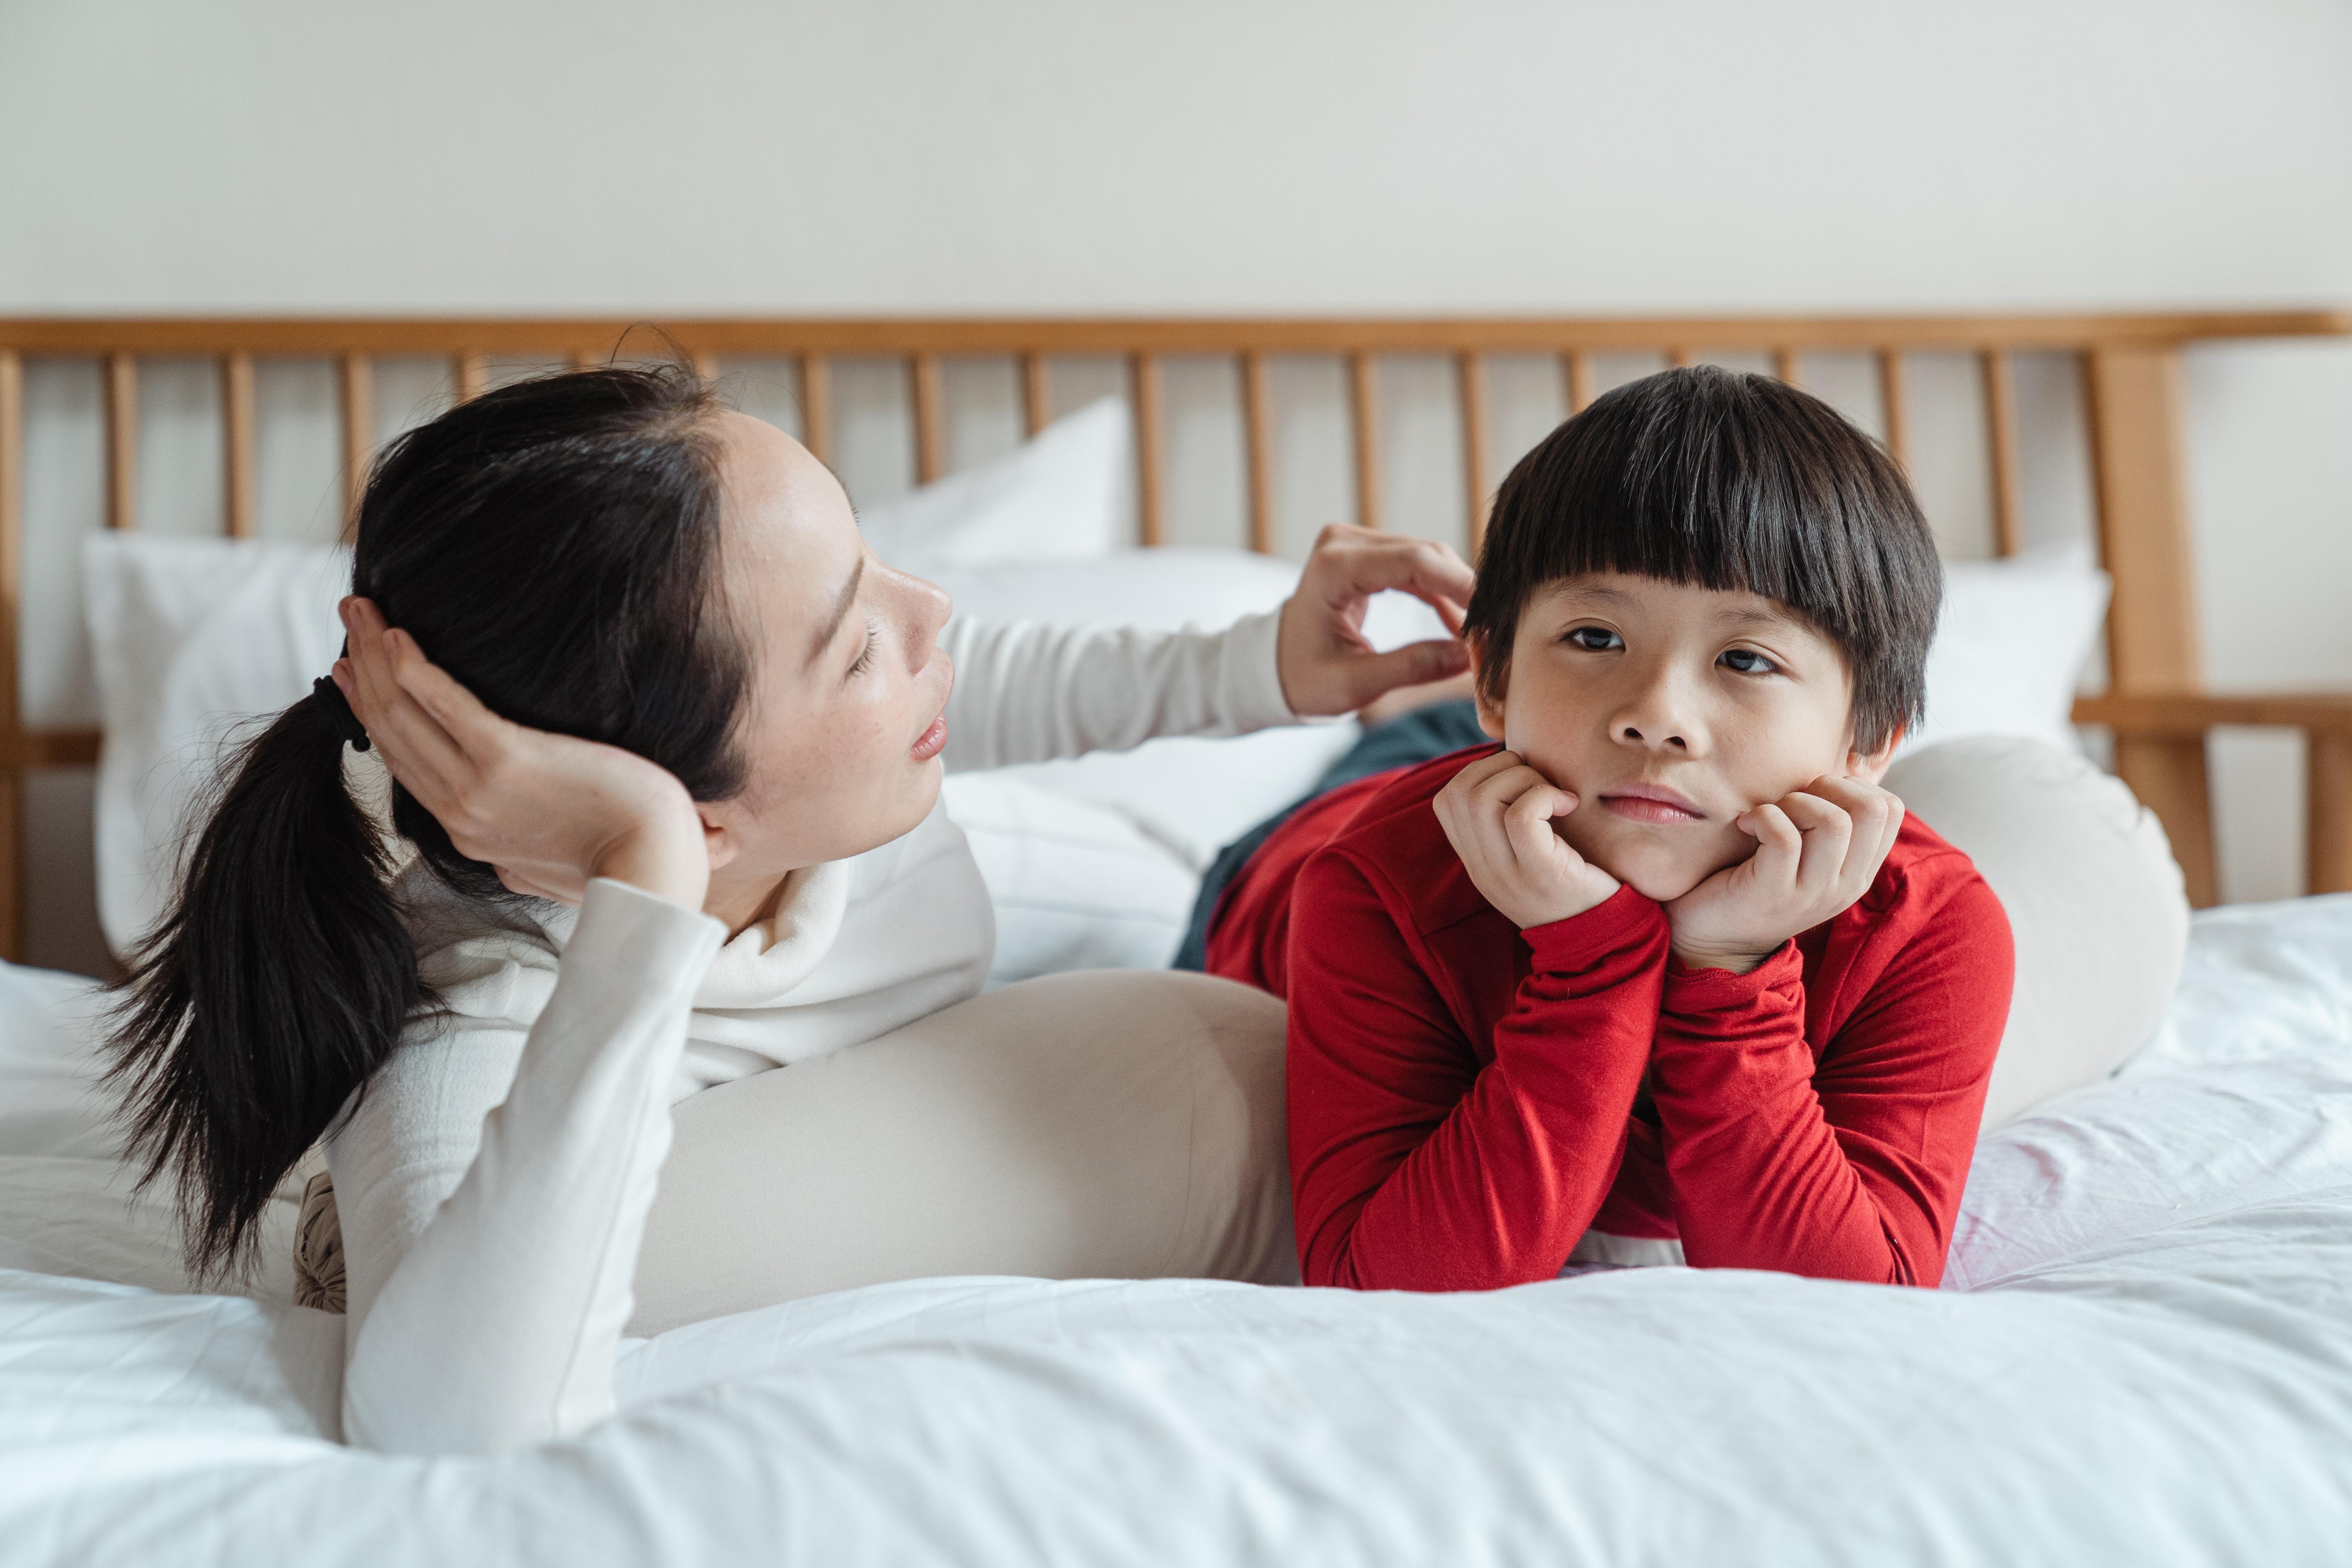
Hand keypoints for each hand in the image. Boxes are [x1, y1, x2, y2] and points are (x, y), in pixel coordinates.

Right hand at [333, 597, 712, 912]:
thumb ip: (517, 855)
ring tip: (361, 608)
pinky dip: (417, 671)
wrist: (653, 873)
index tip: (353, 670)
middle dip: (363, 668)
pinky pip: (446, 707)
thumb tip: (508, 859)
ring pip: (405, 712)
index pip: (401, 759)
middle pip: (392, 728)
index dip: (371, 708)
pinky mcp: (509, 762)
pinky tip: (400, 638)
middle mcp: (460, 811)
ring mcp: (477, 789)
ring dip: (377, 654)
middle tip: (352, 617)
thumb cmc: (620, 863)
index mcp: (467, 831)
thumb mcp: (548, 870)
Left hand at [1276, 524, 1474, 715]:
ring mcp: (1355, 544)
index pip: (1414, 562)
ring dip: (1456, 594)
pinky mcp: (1367, 555)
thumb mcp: (1354, 684)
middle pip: (1426, 554)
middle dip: (1464, 592)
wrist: (1273, 667)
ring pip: (1427, 558)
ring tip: (1477, 636)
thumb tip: (1469, 658)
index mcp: (1333, 568)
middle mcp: (1343, 543)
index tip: (1492, 616)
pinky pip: (1417, 567)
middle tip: (1492, 633)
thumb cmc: (1303, 679)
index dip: (1460, 586)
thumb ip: (1410, 668)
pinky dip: (1440, 595)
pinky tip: (1458, 627)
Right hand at [1433, 750, 1621, 929]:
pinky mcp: (1539, 872)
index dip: (1479, 773)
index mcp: (1476, 862)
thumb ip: (1509, 824)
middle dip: (1501, 767)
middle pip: (1459, 792)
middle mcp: (1482, 869)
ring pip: (1483, 798)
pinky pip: (1520, 814)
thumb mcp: (1529, 856)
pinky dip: (1545, 794)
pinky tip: (1569, 804)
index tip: (1520, 781)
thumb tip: (1513, 763)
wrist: (1604, 938)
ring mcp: (1506, 873)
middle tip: (1540, 782)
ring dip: (1523, 778)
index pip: (1446, 801)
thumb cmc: (1576, 884)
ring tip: (1554, 794)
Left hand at [1664, 775, 1904, 973]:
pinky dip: (1762, 817)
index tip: (1815, 794)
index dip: (1853, 784)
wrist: (1711, 937)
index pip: (1891, 810)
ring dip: (1795, 802)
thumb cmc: (1754, 879)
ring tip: (1768, 814)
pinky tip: (1745, 825)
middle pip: (1872, 811)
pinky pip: (1785, 837)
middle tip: (1792, 799)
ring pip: (1834, 822)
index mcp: (1858, 871)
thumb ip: (1827, 823)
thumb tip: (1843, 765)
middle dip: (1830, 786)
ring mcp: (1812, 892)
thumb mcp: (1805, 854)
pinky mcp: (1774, 892)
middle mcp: (1844, 884)